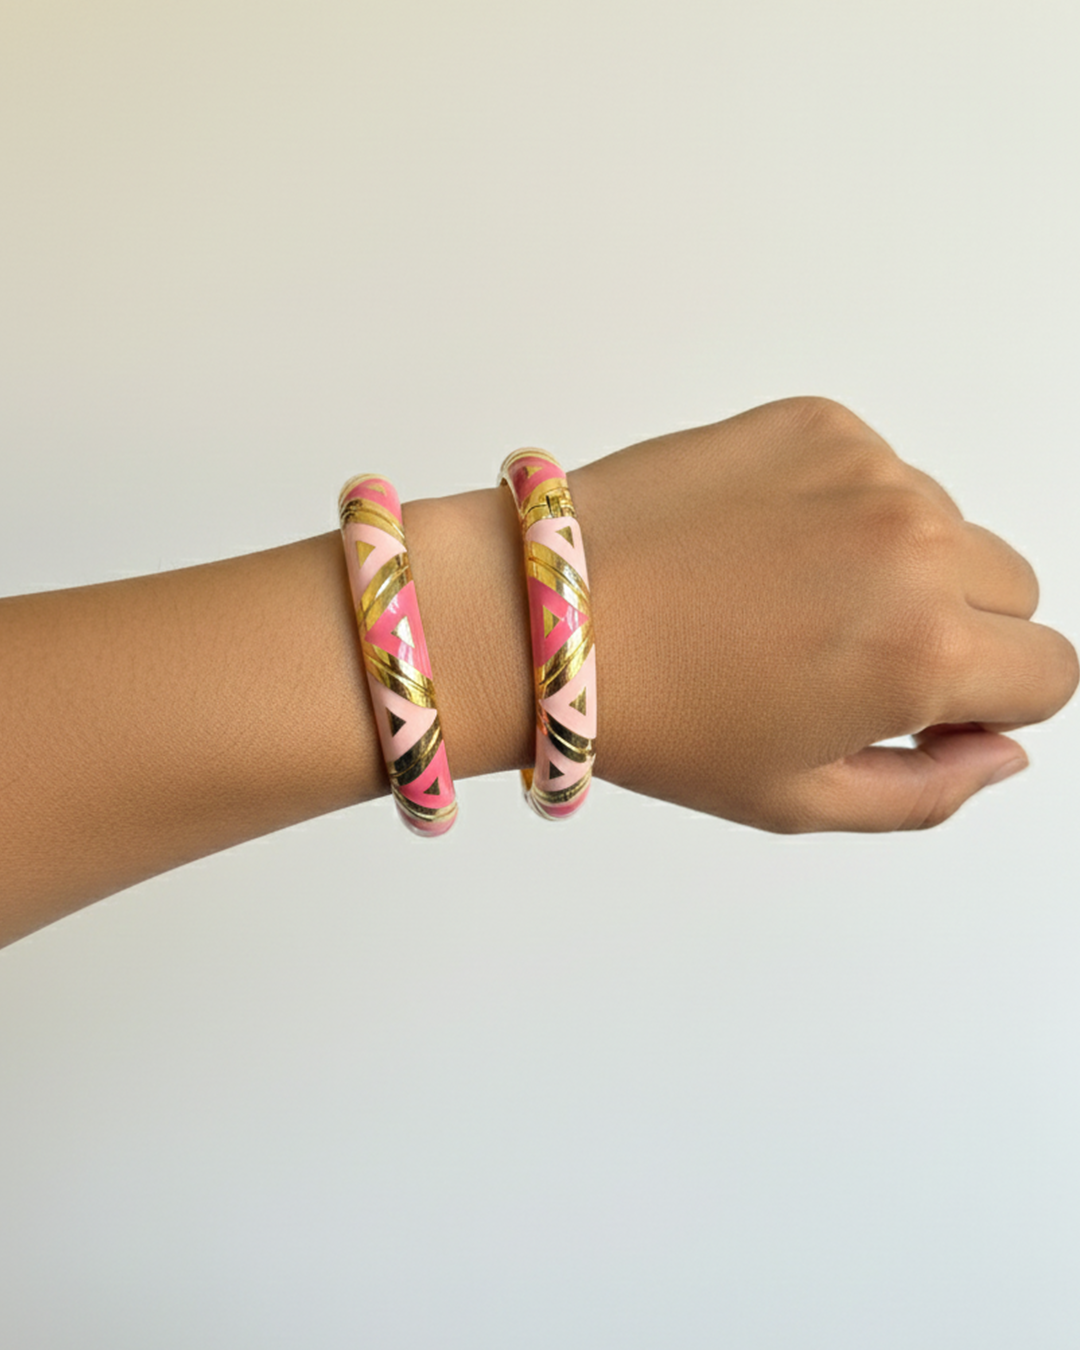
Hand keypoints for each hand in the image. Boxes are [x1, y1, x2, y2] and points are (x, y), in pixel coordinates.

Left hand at [566, 396, 1077, 830]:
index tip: (928, 704)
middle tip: (846, 653)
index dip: (993, 702)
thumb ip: (929, 791)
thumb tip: (999, 752)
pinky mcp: (818, 423)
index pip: (1051, 673)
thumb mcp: (798, 798)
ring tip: (785, 597)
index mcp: (922, 651)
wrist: (548, 615)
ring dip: (900, 563)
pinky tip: (762, 546)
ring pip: (948, 524)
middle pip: (1012, 590)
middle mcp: (913, 546)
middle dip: (957, 629)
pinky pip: (880, 472)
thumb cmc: (655, 714)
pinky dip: (844, 507)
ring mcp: (867, 472)